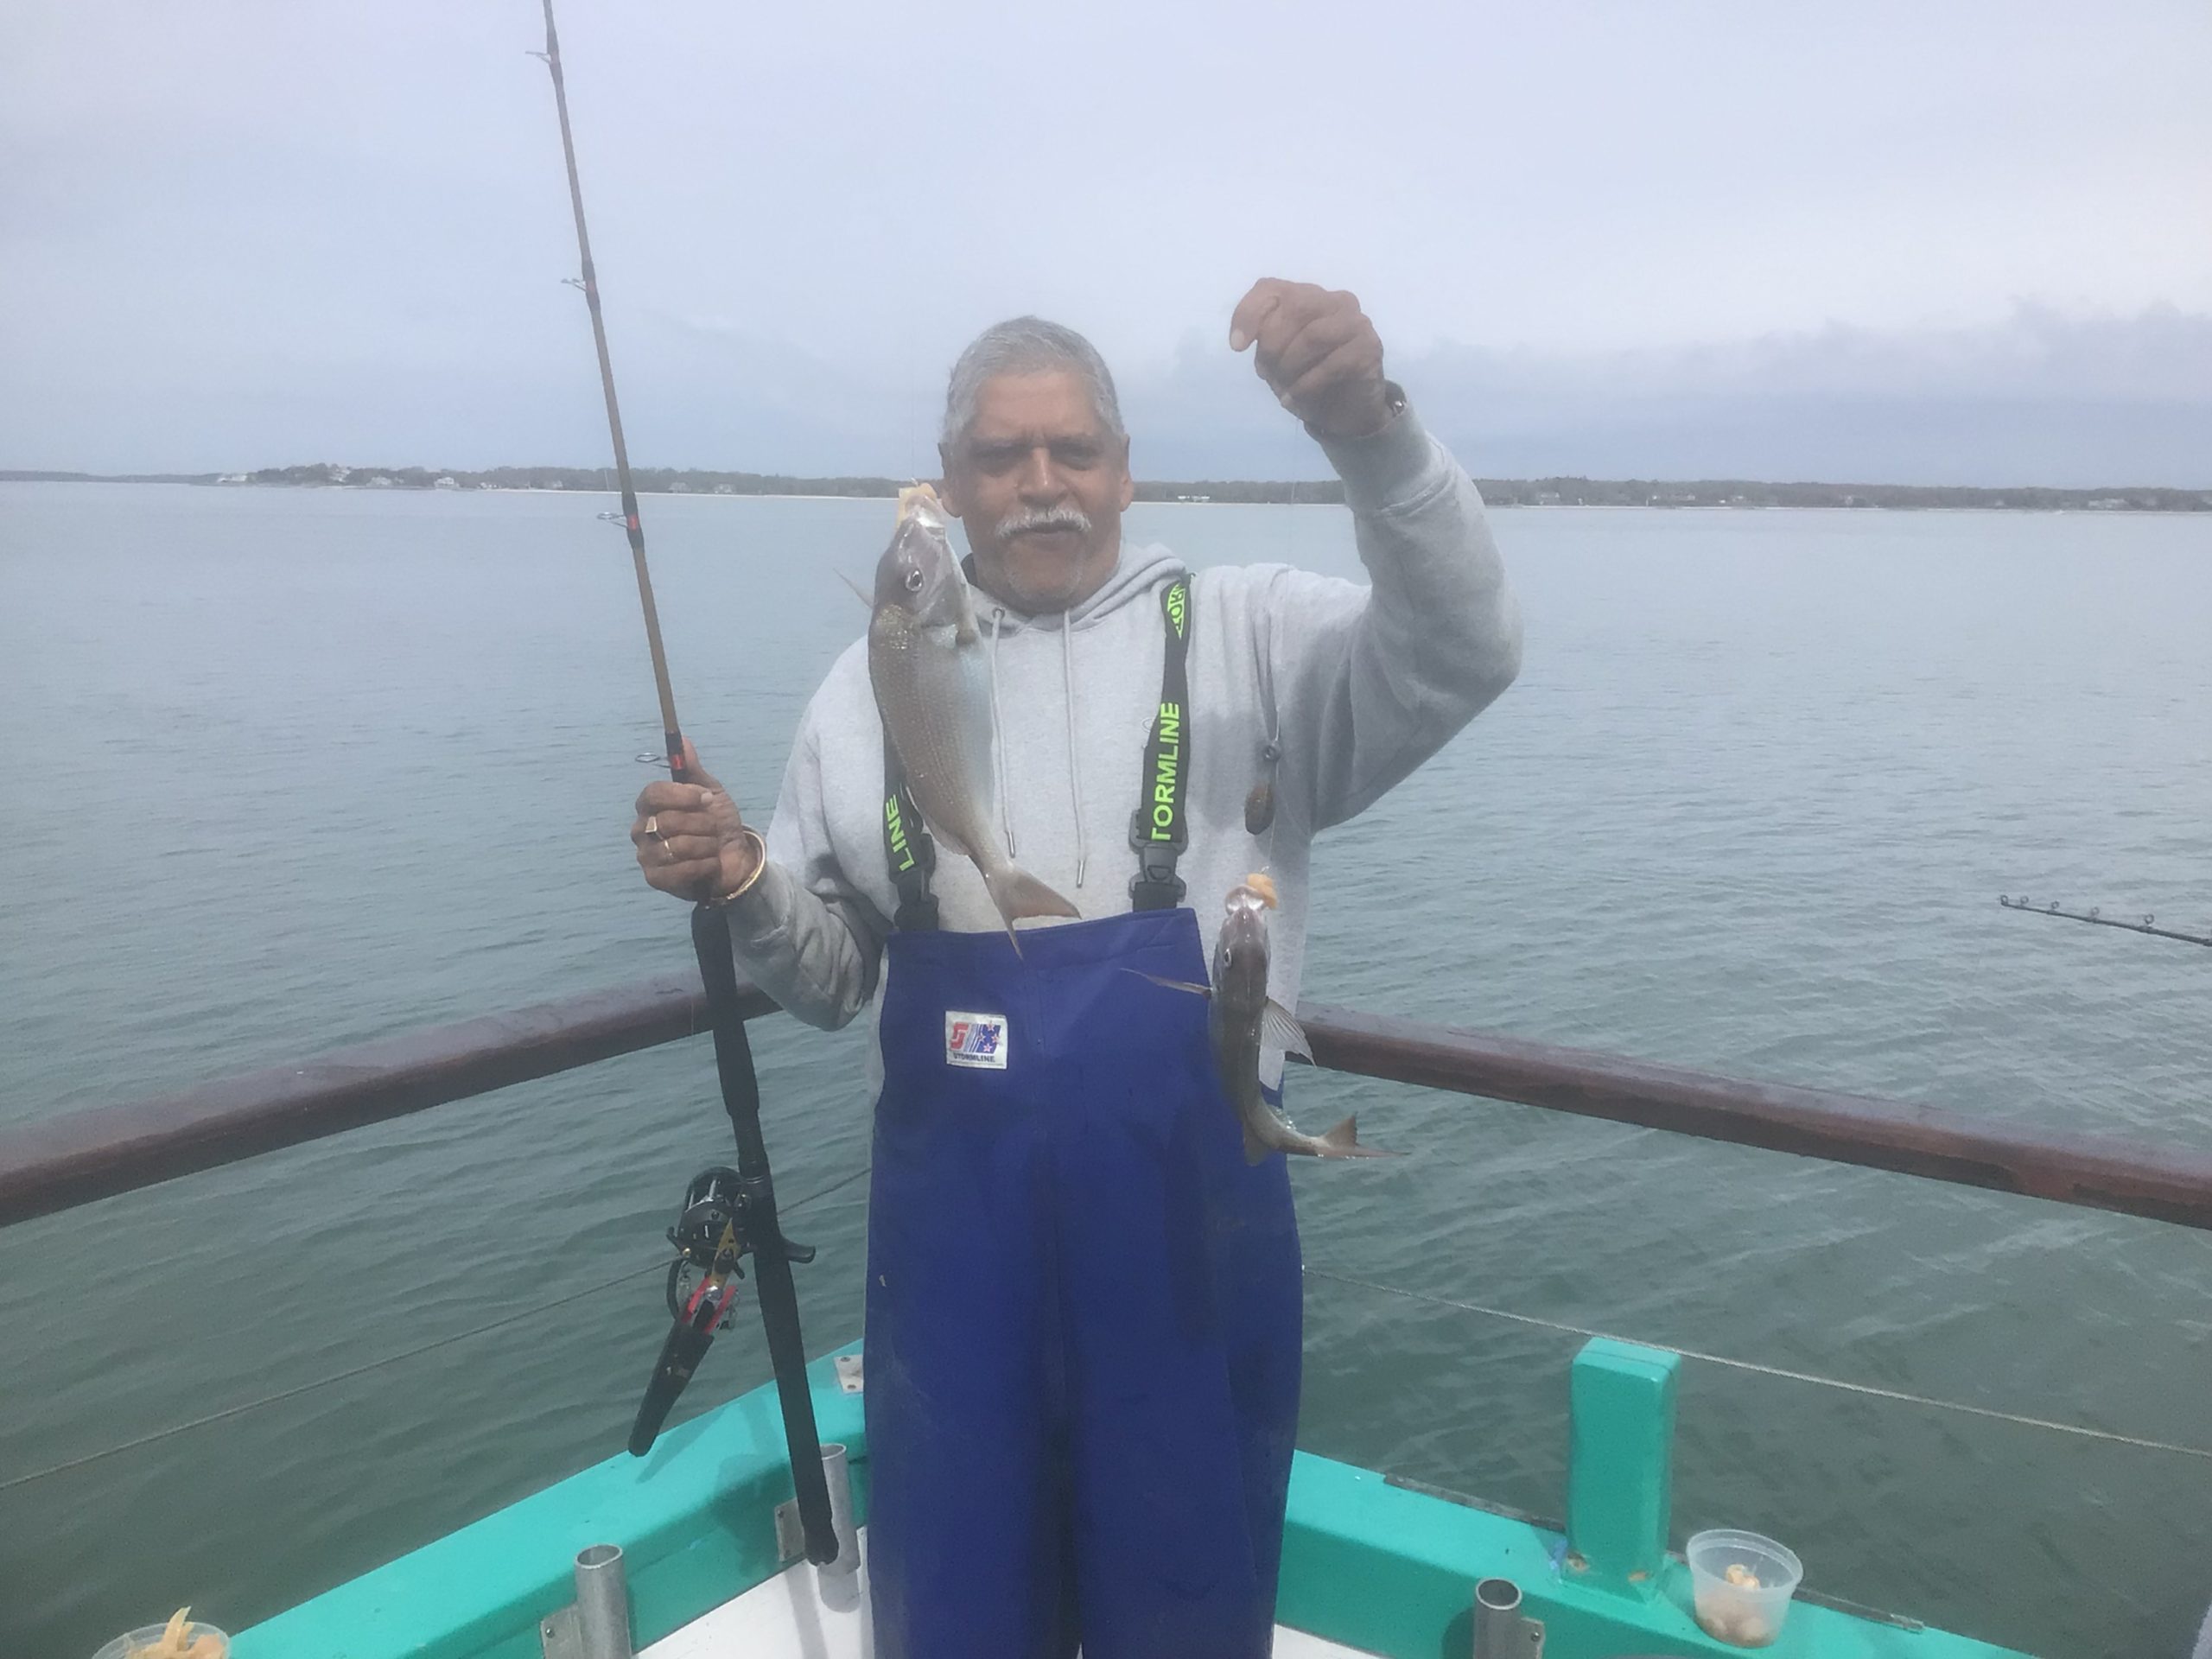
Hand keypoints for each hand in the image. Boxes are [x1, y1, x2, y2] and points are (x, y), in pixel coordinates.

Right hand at [630, 738, 761, 901]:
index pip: (653, 794)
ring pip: (676, 846)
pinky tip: (709, 864)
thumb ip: (692, 770)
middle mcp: (641, 829)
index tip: (707, 799)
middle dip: (701, 824)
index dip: (682, 795)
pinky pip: (680, 869)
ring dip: (705, 846)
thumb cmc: (716, 824)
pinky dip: (704, 865)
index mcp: (649, 805)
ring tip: (712, 847)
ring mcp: (646, 856)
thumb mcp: (710, 793)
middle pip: (667, 821)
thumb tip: (682, 739)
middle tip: (713, 828)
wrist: (733, 858)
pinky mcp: (655, 879)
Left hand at [1229, 279, 1392, 439]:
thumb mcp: (1275, 360)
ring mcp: (1355, 321)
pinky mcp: (1370, 348)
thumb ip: (1264, 340)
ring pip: (1314, 335)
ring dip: (1291, 367)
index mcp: (1306, 297)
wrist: (1344, 410)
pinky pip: (1333, 364)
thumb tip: (1245, 339)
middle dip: (1274, 345)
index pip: (1270, 289)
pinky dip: (1307, 385)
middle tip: (1269, 374)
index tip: (1237, 346)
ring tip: (1284, 388)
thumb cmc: (1307, 377)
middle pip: (1295, 307)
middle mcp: (1333, 300)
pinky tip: (1296, 398)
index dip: (1249, 314)